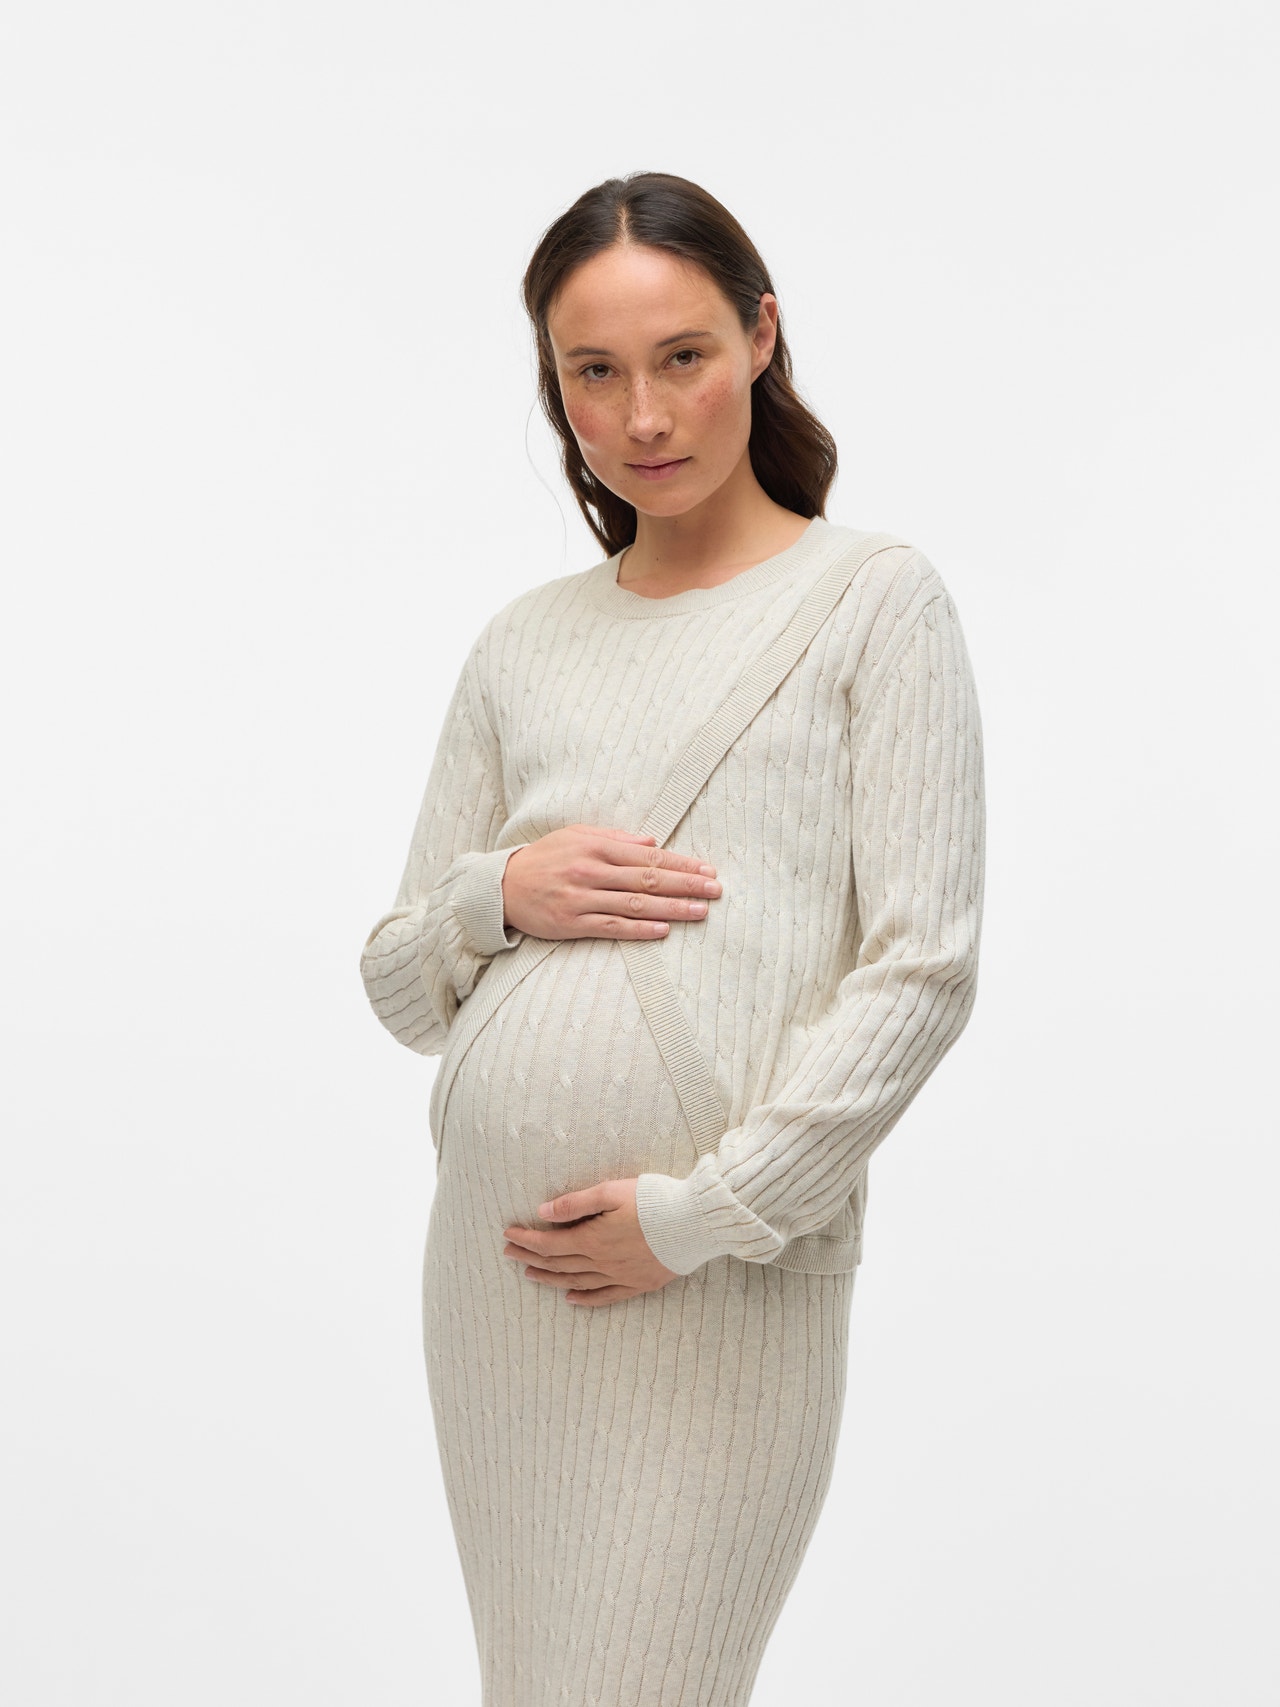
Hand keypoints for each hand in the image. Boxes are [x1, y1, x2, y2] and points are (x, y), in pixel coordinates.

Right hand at [501, 825, 721, 940]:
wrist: (502, 885)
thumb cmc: (545, 857)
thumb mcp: (577, 835)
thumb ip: (615, 838)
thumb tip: (652, 842)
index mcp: (596, 848)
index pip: (649, 856)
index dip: (681, 863)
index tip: (707, 869)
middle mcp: (591, 872)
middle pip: (648, 879)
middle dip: (686, 884)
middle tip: (715, 890)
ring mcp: (582, 899)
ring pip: (635, 904)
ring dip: (672, 909)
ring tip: (700, 912)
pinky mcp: (571, 923)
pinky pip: (612, 927)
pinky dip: (640, 930)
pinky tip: (663, 930)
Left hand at [502, 1178, 679, 1305]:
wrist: (696, 1224)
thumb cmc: (655, 1201)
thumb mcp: (612, 1191)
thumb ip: (575, 1203)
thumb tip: (543, 1211)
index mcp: (593, 1239)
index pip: (549, 1243)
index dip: (526, 1240)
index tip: (508, 1235)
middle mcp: (602, 1262)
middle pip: (558, 1263)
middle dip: (531, 1257)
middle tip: (510, 1254)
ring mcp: (621, 1276)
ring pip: (576, 1281)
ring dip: (550, 1279)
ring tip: (530, 1275)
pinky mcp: (639, 1283)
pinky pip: (605, 1296)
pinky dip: (585, 1298)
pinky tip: (572, 1298)